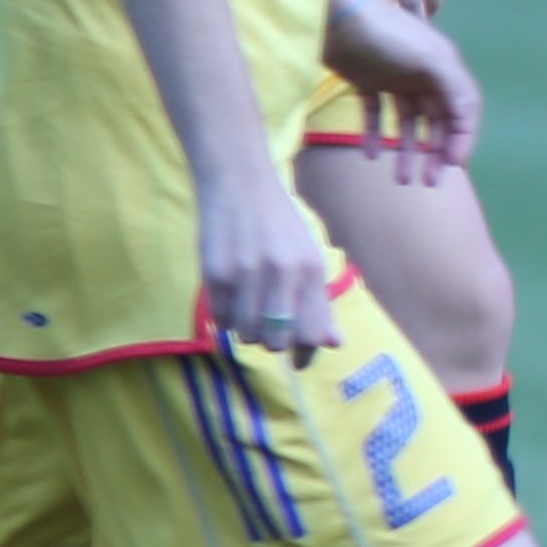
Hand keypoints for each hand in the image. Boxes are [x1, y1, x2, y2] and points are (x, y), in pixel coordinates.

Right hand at [195, 161, 340, 359]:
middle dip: (274, 342)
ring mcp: (245, 274)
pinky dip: (226, 319)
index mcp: (310, 269)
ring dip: (248, 331)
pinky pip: (221, 320)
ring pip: (246, 335)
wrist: (239, 186)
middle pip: (276, 340)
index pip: (311, 332)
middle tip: (269, 327)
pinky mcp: (214, 273)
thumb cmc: (279, 226)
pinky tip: (231, 300)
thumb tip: (332, 344)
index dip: (305, 353)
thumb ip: (319, 302)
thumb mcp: (309, 257)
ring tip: (249, 310)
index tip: (299, 360)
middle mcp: (281, 273)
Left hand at [320, 0, 481, 185]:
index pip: (464, 112)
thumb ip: (457, 91)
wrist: (332, 10)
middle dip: (435, 154)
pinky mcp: (364, 80)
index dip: (462, 140)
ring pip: (408, 123)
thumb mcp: (432, 59)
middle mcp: (423, 74)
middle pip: (437, 122)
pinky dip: (375, 136)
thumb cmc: (384, 32)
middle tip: (427, 183)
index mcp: (444, 68)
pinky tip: (371, 156)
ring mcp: (393, 77)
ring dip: (408, 152)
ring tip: (401, 181)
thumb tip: (465, 128)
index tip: (451, 166)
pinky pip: (375, 115)